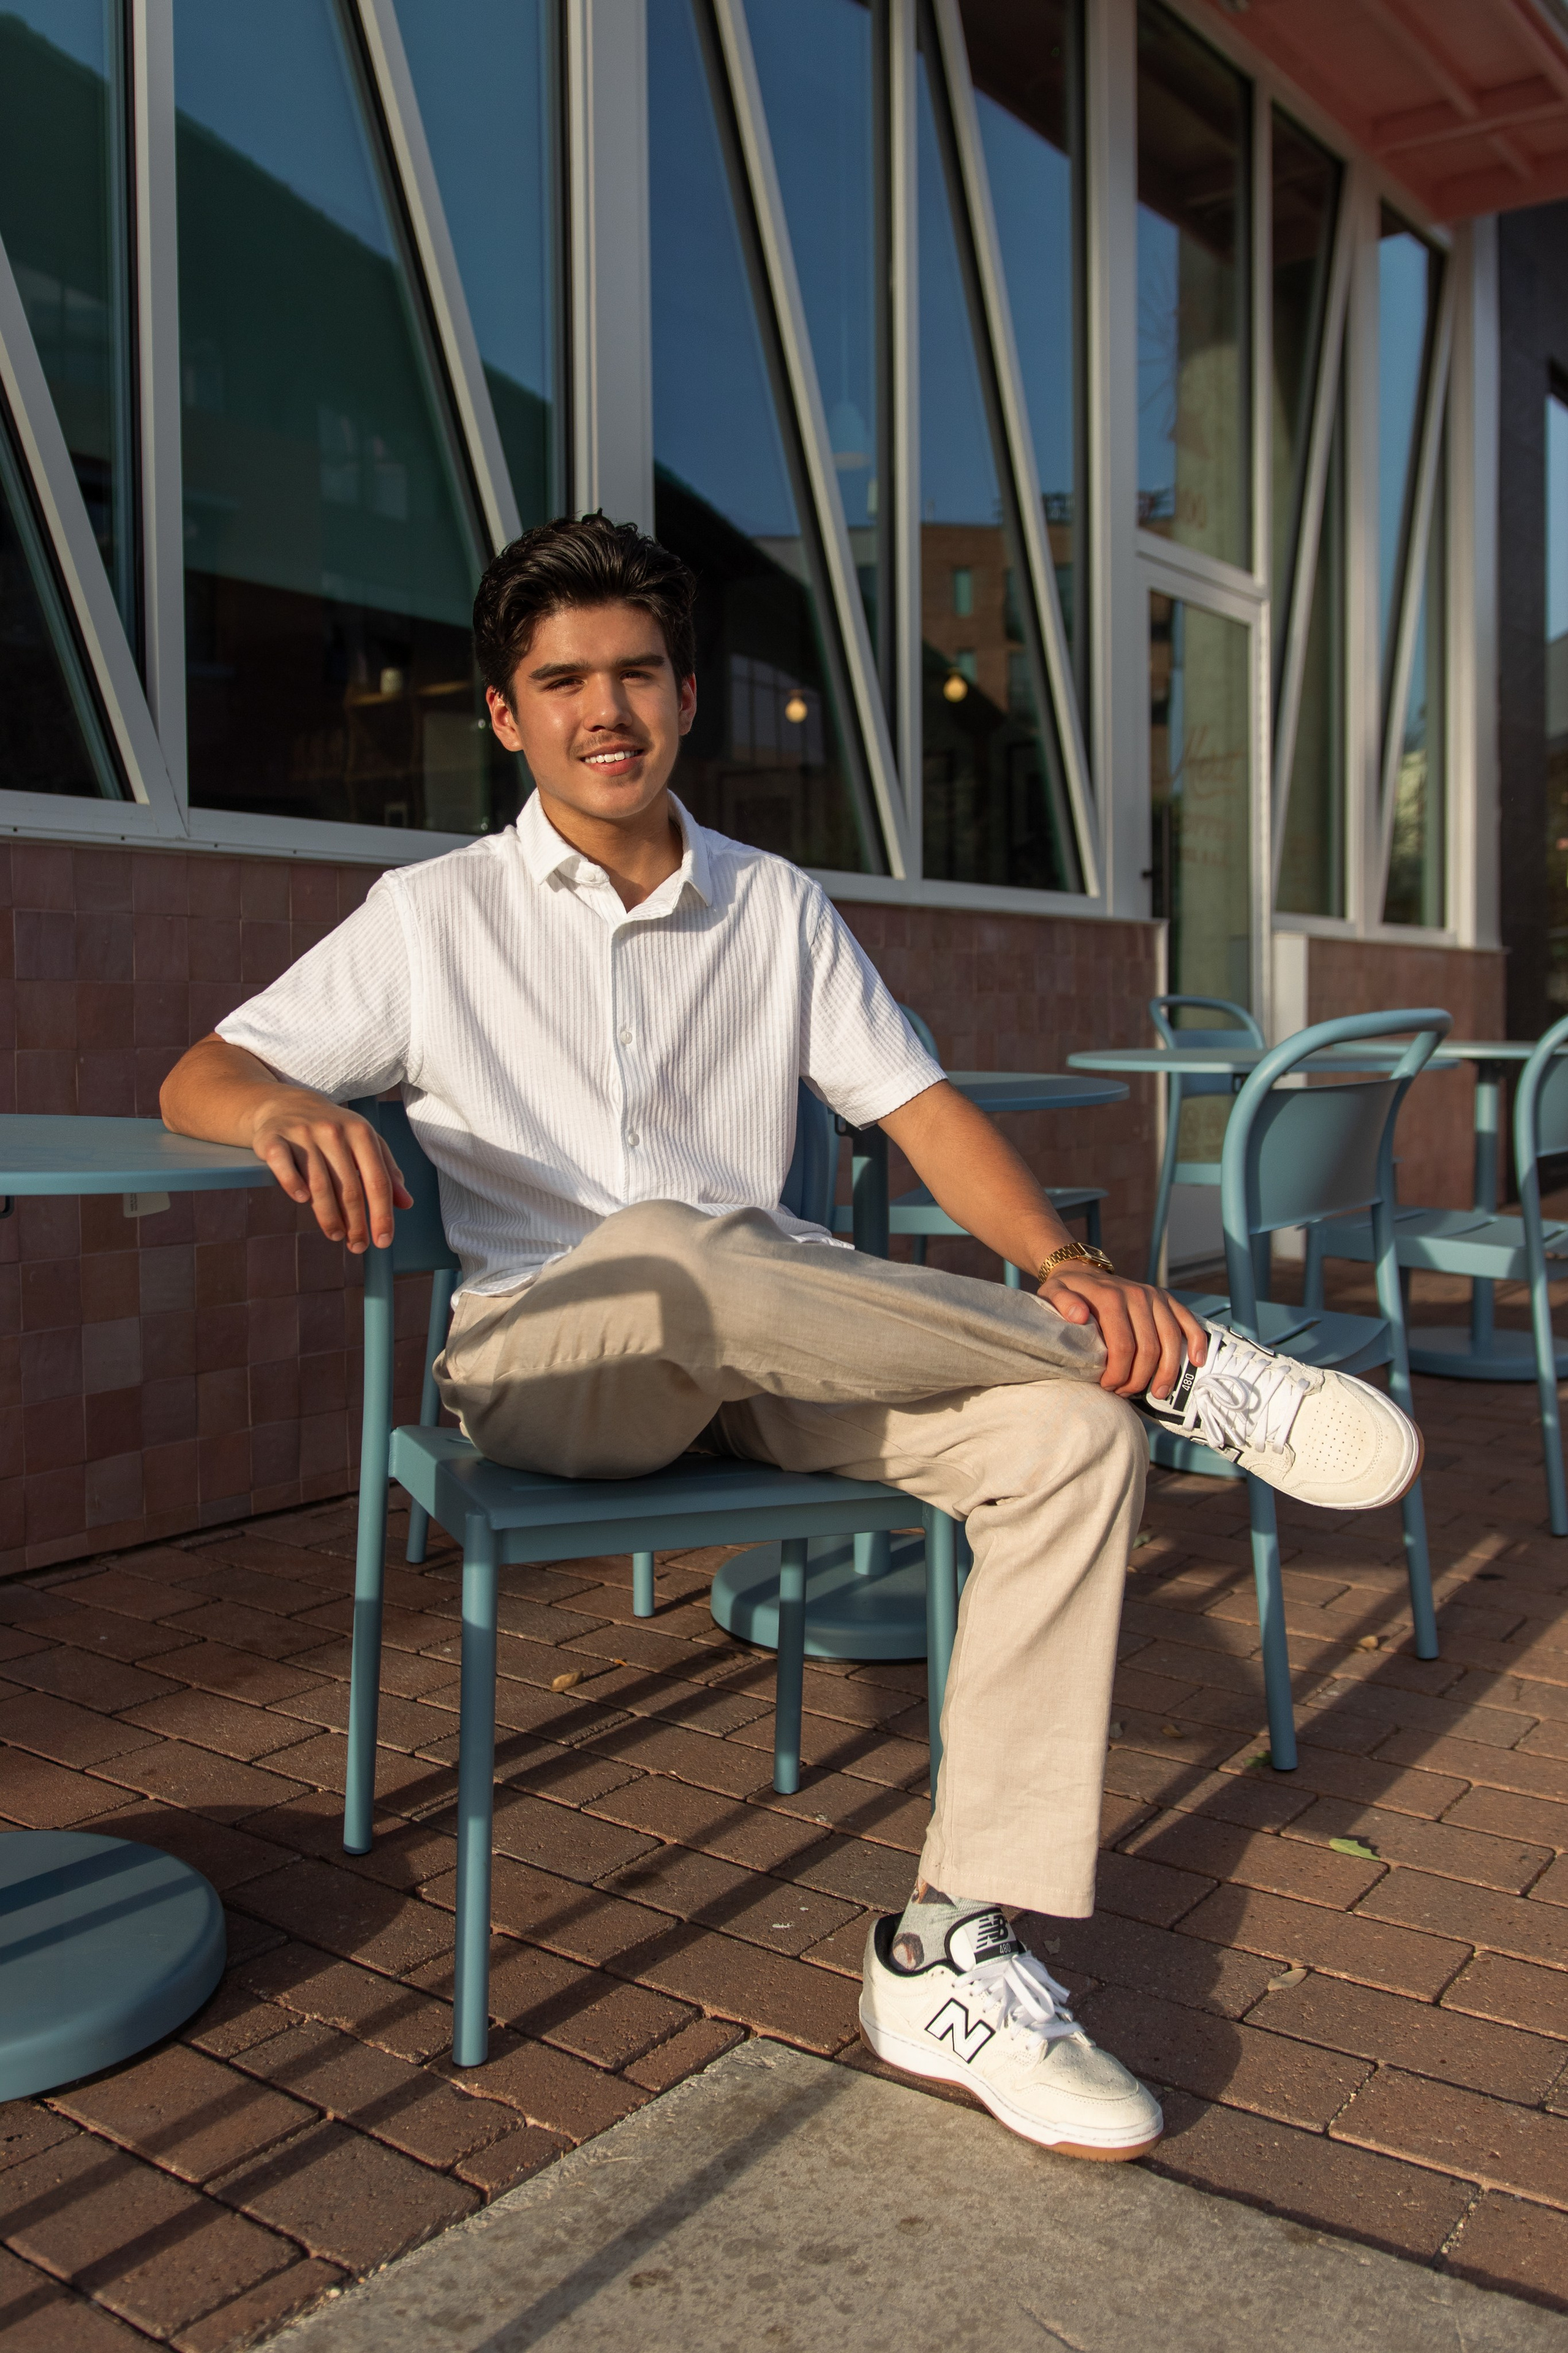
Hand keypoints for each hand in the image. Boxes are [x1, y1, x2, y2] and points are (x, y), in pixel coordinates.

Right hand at [248, 1088, 413, 1250]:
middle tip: (357, 1245)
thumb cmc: (333, 1131)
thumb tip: (407, 1204)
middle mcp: (333, 1131)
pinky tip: (301, 1201)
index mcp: (361, 1132)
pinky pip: (284, 1166)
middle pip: (349, 1188)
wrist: (286, 1105)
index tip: (383, 1241)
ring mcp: (302, 1134)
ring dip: (328, 1216)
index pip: (377, 1181)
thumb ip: (387, 1171)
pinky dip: (292, 1184)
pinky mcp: (273, 1139)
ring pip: (319, 1185)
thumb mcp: (365, 1143)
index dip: (382, 1214)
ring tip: (336, 1235)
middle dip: (356, 1223)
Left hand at [1041, 1267, 1207, 1399]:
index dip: (1119, 1373)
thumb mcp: (1053, 1295)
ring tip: (1158, 1393)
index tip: (1109, 1387)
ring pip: (1171, 1341)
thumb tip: (1079, 1316)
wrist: (1081, 1271)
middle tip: (1126, 1393)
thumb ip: (1062, 1304)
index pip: (1123, 1346)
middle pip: (1149, 1348)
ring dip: (1168, 1372)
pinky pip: (1188, 1320)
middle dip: (1139, 1378)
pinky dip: (1197, 1342)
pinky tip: (1197, 1362)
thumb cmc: (1067, 1292)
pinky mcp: (1166, 1298)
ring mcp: (1155, 1296)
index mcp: (1111, 1298)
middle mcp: (1137, 1295)